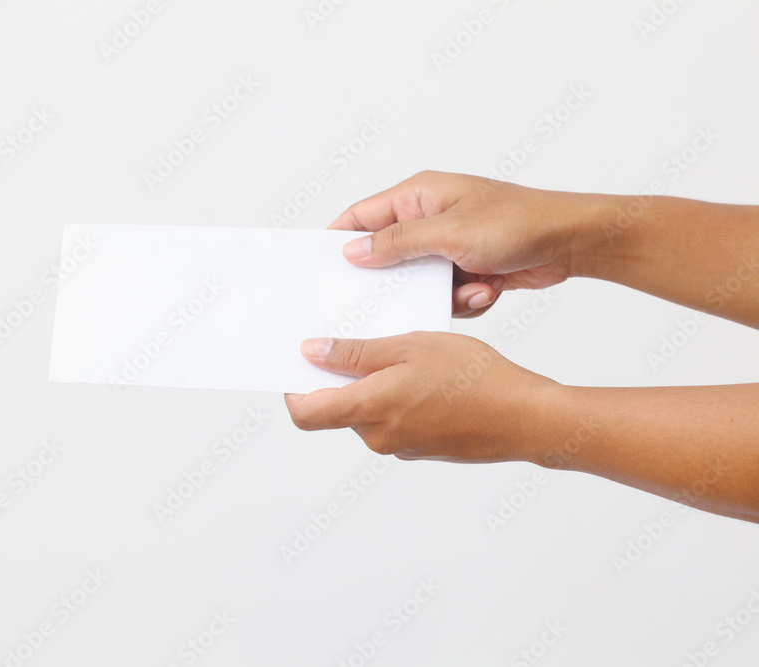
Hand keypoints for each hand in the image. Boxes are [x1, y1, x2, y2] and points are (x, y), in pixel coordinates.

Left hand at [283, 333, 556, 462]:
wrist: (525, 418)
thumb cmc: (474, 378)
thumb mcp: (410, 347)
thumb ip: (356, 354)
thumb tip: (312, 353)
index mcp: (369, 410)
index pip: (305, 413)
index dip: (293, 389)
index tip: (300, 363)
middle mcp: (378, 436)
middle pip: (336, 408)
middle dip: (340, 378)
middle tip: (361, 340)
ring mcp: (399, 446)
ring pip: (366, 412)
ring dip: (372, 384)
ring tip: (403, 352)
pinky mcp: (420, 447)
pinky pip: (392, 420)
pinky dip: (395, 397)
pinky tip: (424, 375)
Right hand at [330, 171, 597, 316]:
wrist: (571, 242)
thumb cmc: (518, 222)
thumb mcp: (448, 232)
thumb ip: (396, 243)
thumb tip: (354, 251)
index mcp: (418, 195)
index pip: (362, 215)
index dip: (340, 240)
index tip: (323, 267)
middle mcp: (429, 218)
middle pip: (389, 254)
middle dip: (398, 279)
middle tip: (391, 297)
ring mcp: (448, 244)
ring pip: (420, 281)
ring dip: (443, 292)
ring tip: (471, 286)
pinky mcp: (466, 267)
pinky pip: (447, 293)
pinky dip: (467, 297)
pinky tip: (490, 287)